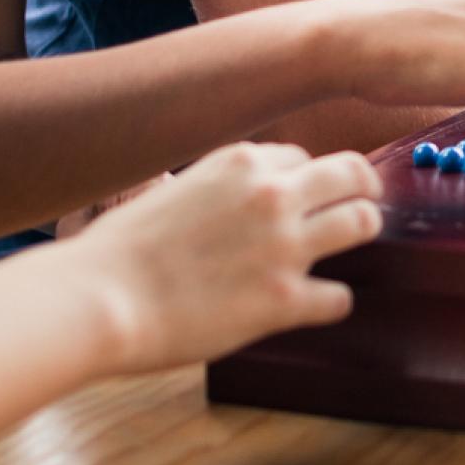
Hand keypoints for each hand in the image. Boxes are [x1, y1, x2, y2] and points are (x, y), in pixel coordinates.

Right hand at [60, 142, 382, 373]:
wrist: (101, 298)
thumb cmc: (120, 250)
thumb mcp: (177, 192)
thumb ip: (220, 191)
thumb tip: (240, 207)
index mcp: (242, 162)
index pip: (302, 158)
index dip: (304, 180)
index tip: (302, 199)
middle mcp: (272, 194)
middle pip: (352, 174)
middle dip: (359, 189)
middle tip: (361, 205)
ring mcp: (285, 246)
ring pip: (363, 222)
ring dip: (359, 233)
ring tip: (349, 248)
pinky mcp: (285, 299)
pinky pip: (340, 297)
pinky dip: (329, 303)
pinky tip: (314, 307)